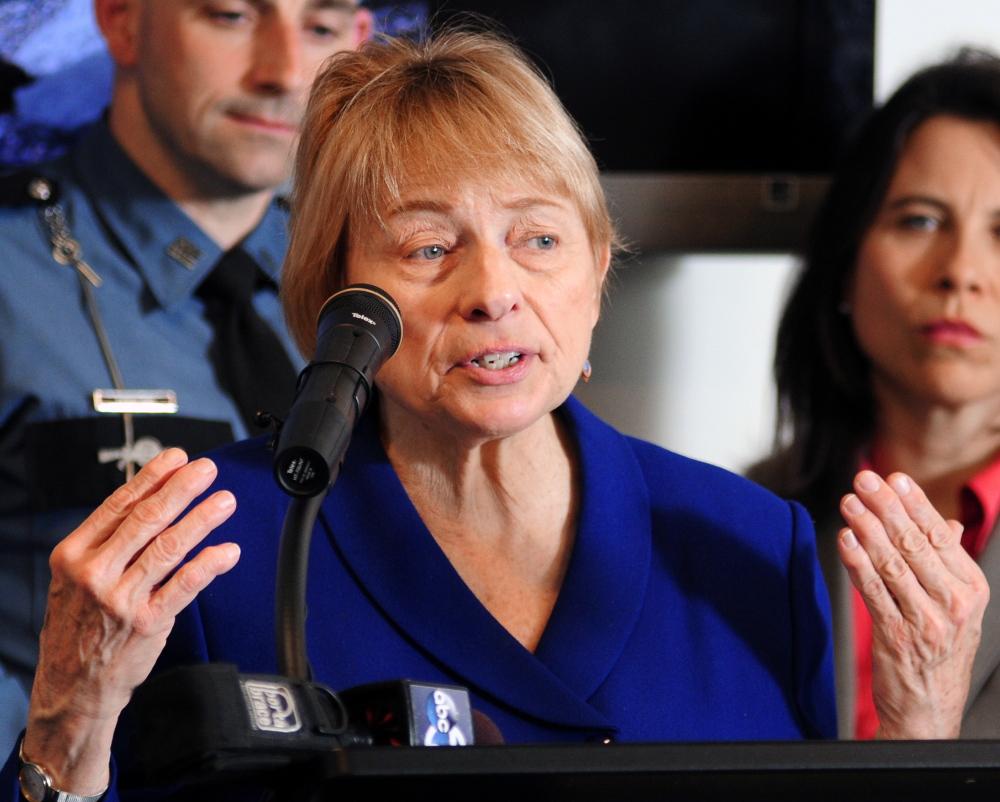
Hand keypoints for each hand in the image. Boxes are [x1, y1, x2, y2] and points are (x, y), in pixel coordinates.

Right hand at [22, 448, 238, 793]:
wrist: (71, 687)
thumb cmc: (77, 626)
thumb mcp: (74, 578)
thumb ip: (108, 542)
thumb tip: (149, 499)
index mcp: (74, 555)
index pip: (118, 505)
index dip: (152, 479)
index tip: (177, 459)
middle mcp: (95, 573)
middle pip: (146, 519)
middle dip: (181, 489)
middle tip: (206, 470)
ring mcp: (120, 598)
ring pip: (168, 547)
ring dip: (201, 520)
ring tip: (223, 502)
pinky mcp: (146, 622)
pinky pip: (184, 586)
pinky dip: (209, 565)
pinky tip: (227, 551)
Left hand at [838, 470, 988, 738]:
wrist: (930, 709)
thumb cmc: (940, 652)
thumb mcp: (958, 606)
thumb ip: (949, 563)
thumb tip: (948, 524)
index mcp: (970, 589)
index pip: (941, 536)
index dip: (915, 504)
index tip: (894, 479)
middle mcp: (953, 603)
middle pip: (915, 544)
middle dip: (886, 507)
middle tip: (864, 481)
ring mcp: (926, 621)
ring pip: (892, 563)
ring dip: (867, 528)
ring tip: (850, 504)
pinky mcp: (896, 636)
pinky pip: (873, 591)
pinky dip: (857, 562)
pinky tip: (845, 540)